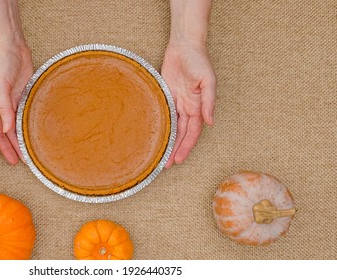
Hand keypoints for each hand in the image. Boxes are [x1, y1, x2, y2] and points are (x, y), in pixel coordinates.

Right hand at [0, 42, 33, 164]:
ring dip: (23, 137)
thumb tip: (8, 130)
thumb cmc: (1, 64)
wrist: (12, 47)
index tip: (14, 161)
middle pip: (10, 133)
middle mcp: (3, 107)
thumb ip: (4, 108)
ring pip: (19, 125)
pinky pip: (27, 114)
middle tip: (26, 161)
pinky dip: (30, 124)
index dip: (6, 148)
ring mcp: (14, 102)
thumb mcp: (0, 87)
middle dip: (15, 147)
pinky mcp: (24, 95)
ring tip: (32, 151)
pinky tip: (36, 132)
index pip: (0, 133)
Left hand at [161, 38, 215, 167]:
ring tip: (160, 156)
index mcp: (198, 106)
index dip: (186, 147)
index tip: (179, 160)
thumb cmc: (199, 60)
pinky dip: (161, 126)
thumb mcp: (208, 81)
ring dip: (168, 141)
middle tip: (166, 165)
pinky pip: (164, 114)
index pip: (192, 132)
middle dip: (175, 149)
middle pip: (181, 134)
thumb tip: (210, 122)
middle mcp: (188, 107)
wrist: (184, 46)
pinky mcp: (166, 95)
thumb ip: (209, 101)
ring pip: (172, 127)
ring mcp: (177, 102)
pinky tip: (155, 135)